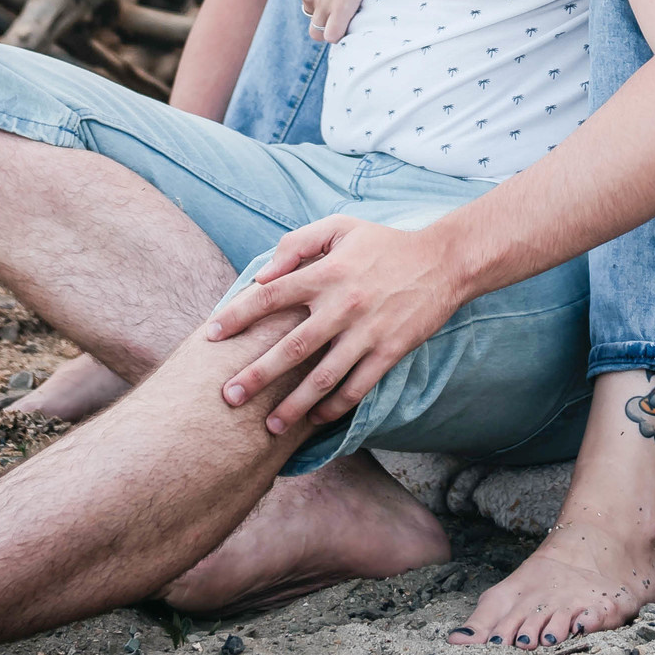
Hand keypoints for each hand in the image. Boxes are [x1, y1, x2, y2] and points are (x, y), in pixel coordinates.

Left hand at [206, 213, 463, 431]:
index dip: (237, 315)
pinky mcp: (390, 351)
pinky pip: (357, 387)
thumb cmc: (384, 244)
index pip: (270, 296)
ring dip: (293, 405)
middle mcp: (343, 304)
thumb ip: (297, 243)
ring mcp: (367, 332)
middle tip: (228, 397)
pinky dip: (334, 407)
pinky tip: (315, 419)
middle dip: (256, 374)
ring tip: (269, 426)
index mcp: (326, 272)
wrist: (443, 261)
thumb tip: (263, 275)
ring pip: (322, 378)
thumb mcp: (340, 228)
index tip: (210, 335)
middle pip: (290, 347)